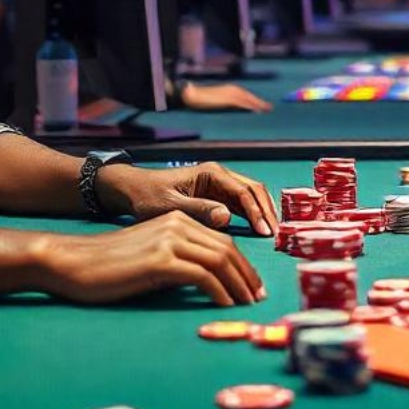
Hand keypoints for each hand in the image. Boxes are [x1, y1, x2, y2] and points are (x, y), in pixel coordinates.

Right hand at [34, 211, 264, 306]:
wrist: (73, 262)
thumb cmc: (108, 266)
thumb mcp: (150, 256)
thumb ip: (178, 260)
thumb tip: (208, 281)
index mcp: (176, 220)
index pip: (221, 241)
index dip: (242, 264)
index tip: (252, 285)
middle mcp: (177, 224)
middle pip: (226, 249)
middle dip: (247, 275)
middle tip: (257, 297)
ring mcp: (169, 240)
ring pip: (219, 260)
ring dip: (239, 285)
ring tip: (247, 305)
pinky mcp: (160, 260)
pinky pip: (202, 276)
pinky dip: (219, 292)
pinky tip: (225, 306)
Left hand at [96, 162, 277, 235]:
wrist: (133, 190)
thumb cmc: (148, 196)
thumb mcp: (171, 206)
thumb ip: (200, 210)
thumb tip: (227, 217)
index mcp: (210, 173)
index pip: (243, 192)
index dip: (257, 212)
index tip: (265, 233)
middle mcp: (219, 175)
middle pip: (253, 190)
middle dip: (267, 211)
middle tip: (276, 236)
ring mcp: (219, 184)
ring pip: (250, 196)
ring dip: (262, 213)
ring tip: (272, 235)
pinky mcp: (216, 195)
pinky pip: (241, 204)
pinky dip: (252, 215)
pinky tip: (258, 231)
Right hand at [182, 82, 273, 112]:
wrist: (192, 94)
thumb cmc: (201, 98)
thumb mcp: (216, 99)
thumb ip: (224, 102)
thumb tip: (233, 107)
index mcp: (229, 88)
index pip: (245, 94)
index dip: (254, 99)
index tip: (262, 105)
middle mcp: (231, 88)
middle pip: (249, 96)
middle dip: (259, 102)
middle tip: (269, 108)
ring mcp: (229, 93)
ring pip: (247, 99)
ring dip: (257, 104)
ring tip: (266, 109)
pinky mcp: (227, 99)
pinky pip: (241, 103)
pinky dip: (249, 106)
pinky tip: (255, 111)